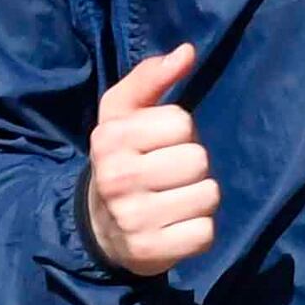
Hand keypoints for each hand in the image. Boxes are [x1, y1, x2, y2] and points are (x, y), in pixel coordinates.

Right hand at [84, 44, 215, 275]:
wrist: (97, 228)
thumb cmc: (121, 160)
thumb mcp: (122, 116)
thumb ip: (150, 79)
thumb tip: (186, 53)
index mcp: (110, 139)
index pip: (181, 123)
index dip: (179, 133)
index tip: (158, 146)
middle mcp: (118, 179)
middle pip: (198, 160)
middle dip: (191, 167)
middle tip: (168, 177)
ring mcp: (134, 219)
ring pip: (208, 195)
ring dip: (198, 199)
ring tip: (174, 201)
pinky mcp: (151, 251)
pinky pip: (205, 232)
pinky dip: (197, 231)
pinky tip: (176, 226)